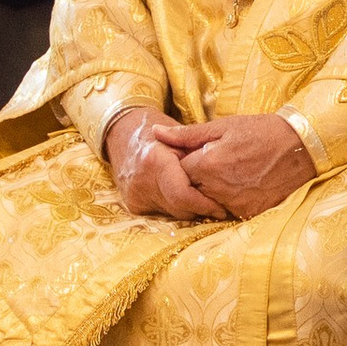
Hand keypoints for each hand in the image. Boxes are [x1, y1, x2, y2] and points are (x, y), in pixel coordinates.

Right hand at [104, 108, 228, 219]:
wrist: (122, 133)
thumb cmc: (158, 131)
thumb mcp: (181, 135)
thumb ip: (199, 154)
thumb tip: (224, 176)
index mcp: (154, 160)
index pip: (183, 196)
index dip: (206, 205)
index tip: (223, 207)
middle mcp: (141, 181)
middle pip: (180, 208)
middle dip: (201, 209)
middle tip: (219, 205)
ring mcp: (134, 195)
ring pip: (173, 214)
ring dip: (190, 209)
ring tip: (203, 198)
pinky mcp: (133, 204)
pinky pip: (163, 212)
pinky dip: (176, 206)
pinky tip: (184, 196)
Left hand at [176, 115, 313, 220]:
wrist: (301, 147)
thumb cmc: (261, 131)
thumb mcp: (223, 127)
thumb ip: (187, 135)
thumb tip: (155, 133)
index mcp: (206, 165)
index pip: (176, 172)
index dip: (182, 163)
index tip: (195, 155)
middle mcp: (216, 189)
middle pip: (189, 190)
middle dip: (194, 179)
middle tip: (211, 165)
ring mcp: (233, 204)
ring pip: (207, 203)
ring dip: (211, 192)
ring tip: (228, 173)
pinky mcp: (248, 213)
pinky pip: (227, 211)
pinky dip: (229, 201)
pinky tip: (241, 185)